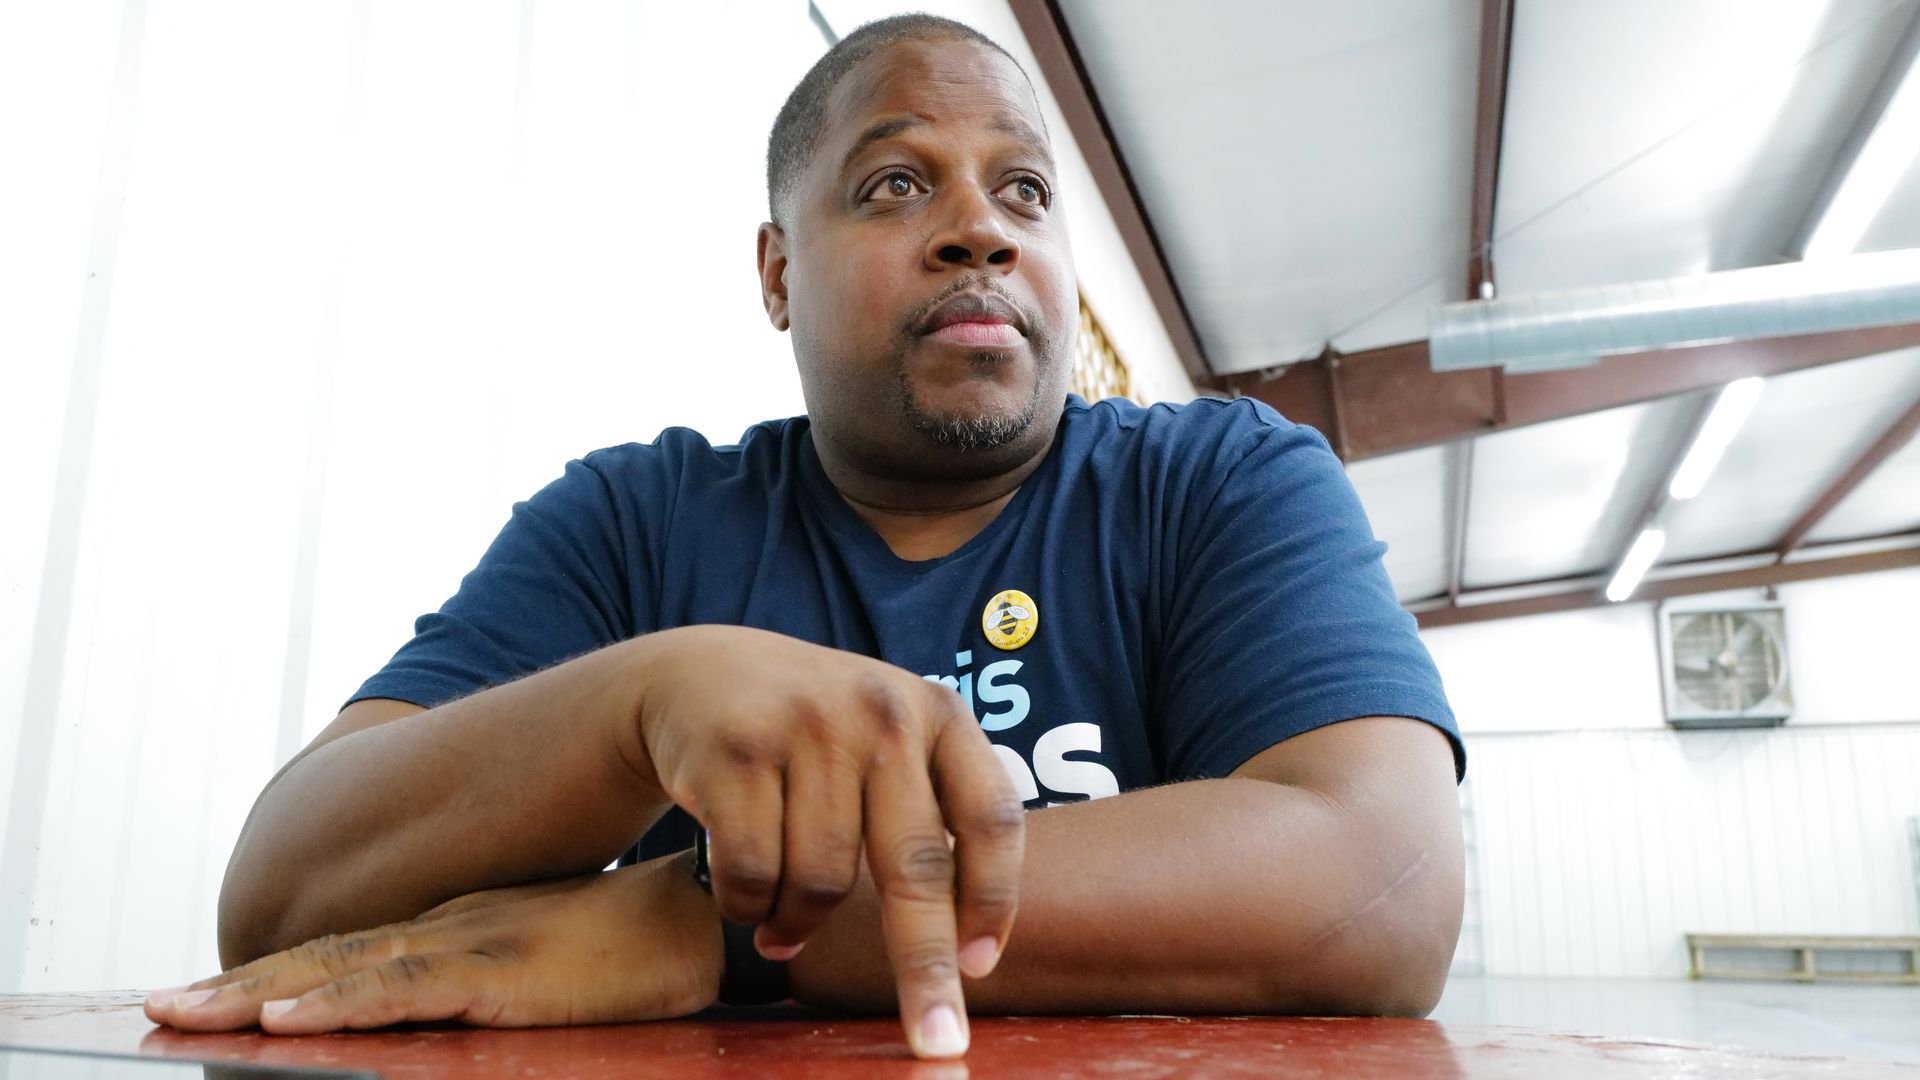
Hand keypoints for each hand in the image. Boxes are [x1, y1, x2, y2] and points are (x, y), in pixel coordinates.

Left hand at [144, 852, 719, 1033]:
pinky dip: (336, 1002)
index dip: (274, 972)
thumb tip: (455, 1008)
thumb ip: (498, 976)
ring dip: (259, 992)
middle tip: (157, 1005)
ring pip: (342, 972)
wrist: (705, 914)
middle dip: (236, 984)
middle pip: (325, 958)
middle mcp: (448, 929)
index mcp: (458, 928)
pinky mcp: (499, 975)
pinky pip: (401, 991)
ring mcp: (469, 946)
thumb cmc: (637, 944)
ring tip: (187, 1013)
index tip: (208, 994)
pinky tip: (285, 1014)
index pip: (348, 953)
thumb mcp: (552, 957)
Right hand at [626, 625, 1024, 1058]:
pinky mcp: (736, 750)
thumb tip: (971, 940)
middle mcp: (881, 711)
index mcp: (937, 712)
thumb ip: (933, 809)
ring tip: (783, 919)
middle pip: (915, 867)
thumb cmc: (812, 734)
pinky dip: (747, 908)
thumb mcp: (886, 738)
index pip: (990, 816)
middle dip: (926, 967)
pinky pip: (753, 875)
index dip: (995, 898)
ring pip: (824, 882)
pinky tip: (742, 897)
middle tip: (936, 1040)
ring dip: (799, 924)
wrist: (697, 673)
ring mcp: (808, 725)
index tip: (982, 967)